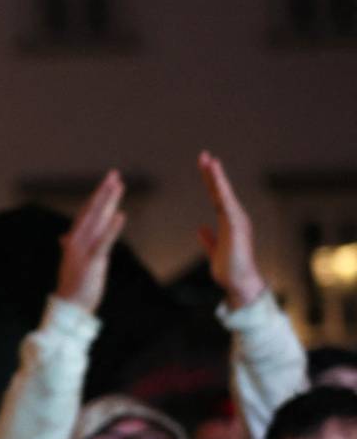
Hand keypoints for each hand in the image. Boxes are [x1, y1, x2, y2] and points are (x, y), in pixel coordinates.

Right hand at [55, 170, 126, 310]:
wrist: (68, 308)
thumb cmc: (73, 287)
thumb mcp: (73, 263)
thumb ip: (70, 247)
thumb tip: (64, 237)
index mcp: (73, 242)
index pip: (86, 214)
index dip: (97, 197)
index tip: (107, 183)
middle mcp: (76, 242)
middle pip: (91, 212)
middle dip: (103, 193)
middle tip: (114, 174)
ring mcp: (82, 251)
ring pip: (97, 221)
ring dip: (108, 203)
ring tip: (118, 186)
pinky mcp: (91, 262)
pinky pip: (103, 242)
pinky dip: (112, 229)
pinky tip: (120, 215)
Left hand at [198, 152, 267, 309]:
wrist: (239, 283)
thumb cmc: (228, 269)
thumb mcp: (214, 251)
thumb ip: (208, 239)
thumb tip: (200, 228)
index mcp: (230, 221)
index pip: (218, 196)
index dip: (211, 180)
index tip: (205, 164)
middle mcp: (236, 217)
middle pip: (222, 191)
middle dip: (212, 173)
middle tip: (204, 155)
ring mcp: (237, 221)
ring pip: (224, 194)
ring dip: (216, 178)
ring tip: (209, 161)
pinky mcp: (236, 228)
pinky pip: (227, 206)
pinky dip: (222, 192)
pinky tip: (216, 181)